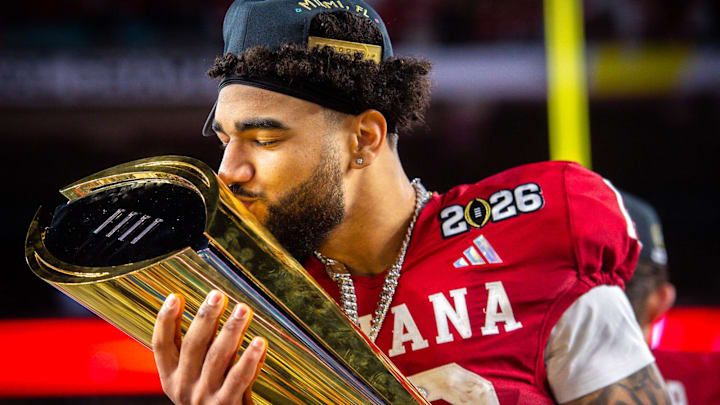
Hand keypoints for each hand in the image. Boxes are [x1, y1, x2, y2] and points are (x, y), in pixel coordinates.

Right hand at [152, 290, 266, 404]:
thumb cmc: (210, 396)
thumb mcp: (193, 376)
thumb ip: (197, 351)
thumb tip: (206, 309)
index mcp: (171, 377)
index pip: (161, 345)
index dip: (165, 321)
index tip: (175, 297)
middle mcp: (184, 386)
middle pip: (193, 346)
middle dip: (205, 318)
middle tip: (217, 295)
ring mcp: (205, 397)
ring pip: (217, 357)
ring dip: (231, 330)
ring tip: (242, 309)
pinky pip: (239, 378)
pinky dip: (250, 358)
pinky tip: (259, 341)